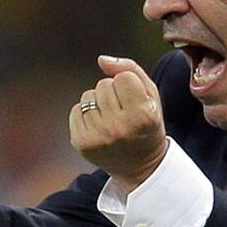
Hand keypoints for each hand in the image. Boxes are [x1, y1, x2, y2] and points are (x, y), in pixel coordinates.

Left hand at [69, 56, 166, 191]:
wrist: (140, 166)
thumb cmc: (147, 124)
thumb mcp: (151, 96)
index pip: (123, 77)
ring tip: (111, 120)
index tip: (135, 101)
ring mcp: (98, 137)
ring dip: (98, 103)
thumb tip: (101, 59)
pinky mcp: (81, 143)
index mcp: (142, 116)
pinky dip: (85, 114)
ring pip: (88, 96)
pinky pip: (75, 110)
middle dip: (112, 93)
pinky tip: (99, 127)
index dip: (129, 85)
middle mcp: (119, 128)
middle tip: (123, 112)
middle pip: (103, 85)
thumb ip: (130, 70)